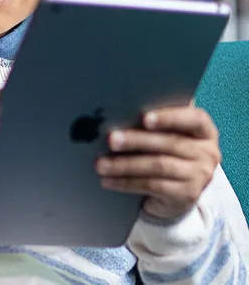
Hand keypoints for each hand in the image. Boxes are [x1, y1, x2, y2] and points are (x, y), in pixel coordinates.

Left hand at [96, 101, 220, 219]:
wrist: (174, 193)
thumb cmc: (163, 152)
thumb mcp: (164, 135)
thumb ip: (152, 122)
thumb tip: (116, 112)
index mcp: (204, 131)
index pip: (194, 118)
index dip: (169, 117)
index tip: (144, 118)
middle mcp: (208, 152)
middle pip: (169, 143)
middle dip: (136, 140)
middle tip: (111, 139)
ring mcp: (200, 176)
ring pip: (158, 165)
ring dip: (125, 164)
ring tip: (101, 163)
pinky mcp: (187, 195)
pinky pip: (152, 185)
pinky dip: (126, 182)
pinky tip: (108, 180)